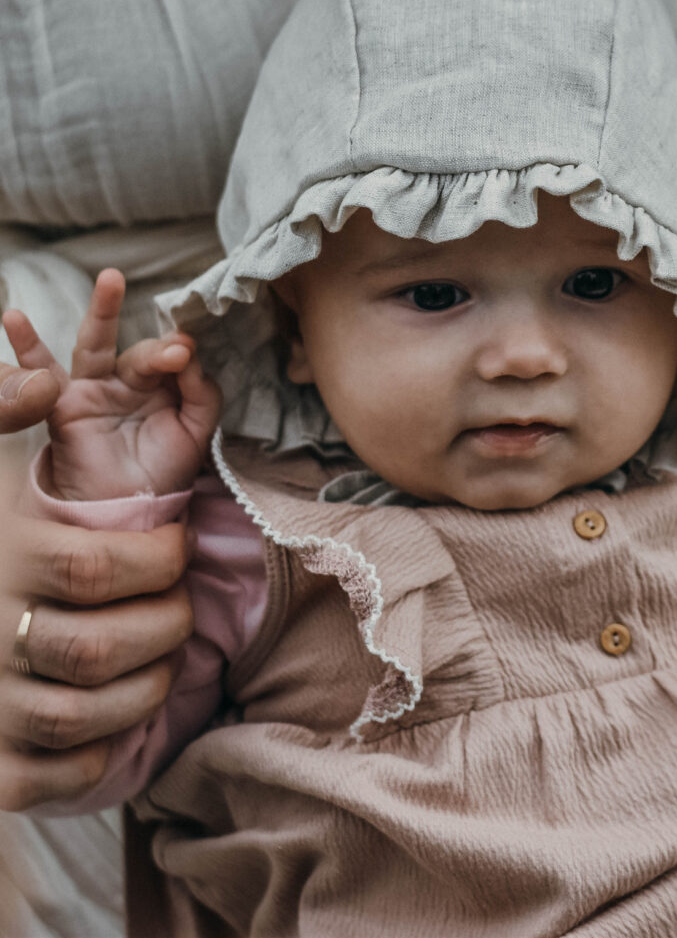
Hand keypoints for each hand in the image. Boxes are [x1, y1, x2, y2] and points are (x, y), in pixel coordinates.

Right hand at [0, 335, 196, 811]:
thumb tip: (45, 381)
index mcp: (0, 554)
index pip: (101, 567)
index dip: (159, 562)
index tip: (174, 550)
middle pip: (103, 649)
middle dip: (165, 630)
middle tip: (178, 610)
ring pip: (81, 716)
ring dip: (144, 692)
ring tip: (160, 661)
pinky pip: (43, 777)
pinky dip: (90, 756)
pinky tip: (109, 718)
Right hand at [2, 268, 219, 499]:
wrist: (128, 508)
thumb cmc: (163, 470)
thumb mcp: (196, 431)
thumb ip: (201, 393)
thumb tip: (189, 355)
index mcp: (164, 386)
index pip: (174, 361)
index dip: (182, 359)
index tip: (186, 359)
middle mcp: (129, 381)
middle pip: (142, 352)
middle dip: (157, 344)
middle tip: (175, 343)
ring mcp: (95, 388)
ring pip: (97, 345)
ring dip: (103, 312)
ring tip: (111, 280)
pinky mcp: (64, 403)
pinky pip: (43, 372)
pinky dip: (27, 345)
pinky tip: (14, 319)